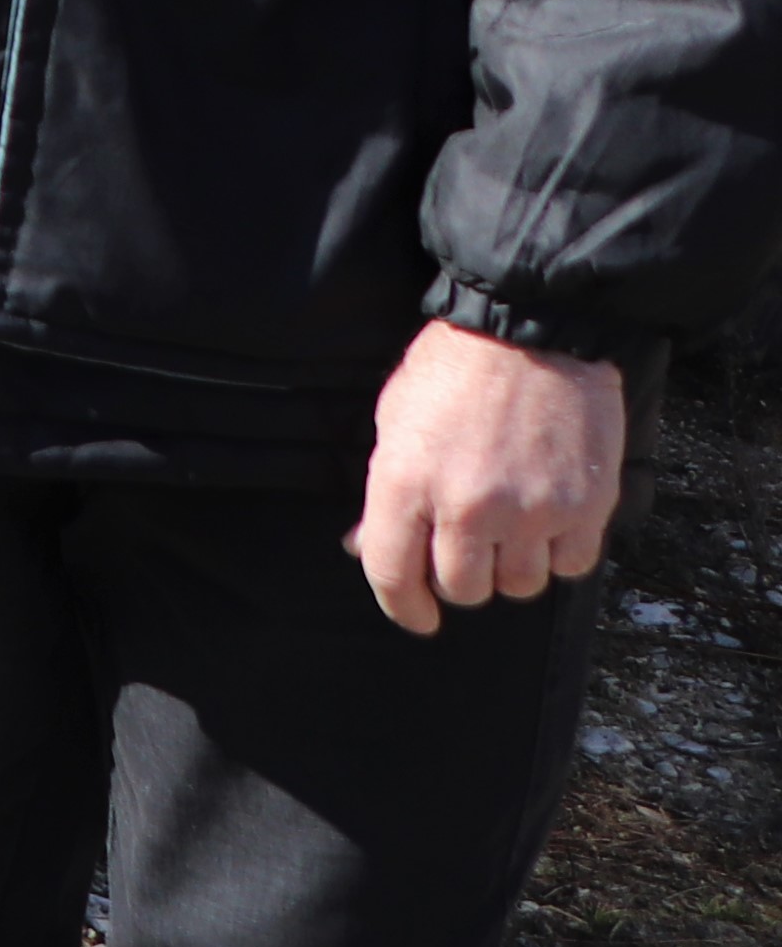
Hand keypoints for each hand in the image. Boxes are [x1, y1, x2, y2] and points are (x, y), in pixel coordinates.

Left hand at [349, 319, 624, 638]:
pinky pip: (571, 566)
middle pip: (463, 589)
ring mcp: (530, 510)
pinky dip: (559, 554)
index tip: (417, 618)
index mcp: (405, 483)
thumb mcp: (394, 421)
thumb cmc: (453, 368)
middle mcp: (467, 506)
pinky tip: (550, 522)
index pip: (392, 575)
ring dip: (511, 566)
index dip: (403, 607)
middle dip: (461, 577)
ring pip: (519, 585)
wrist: (532, 329)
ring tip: (511, 528)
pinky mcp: (584, 505)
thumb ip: (382, 493)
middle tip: (467, 549)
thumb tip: (362, 546)